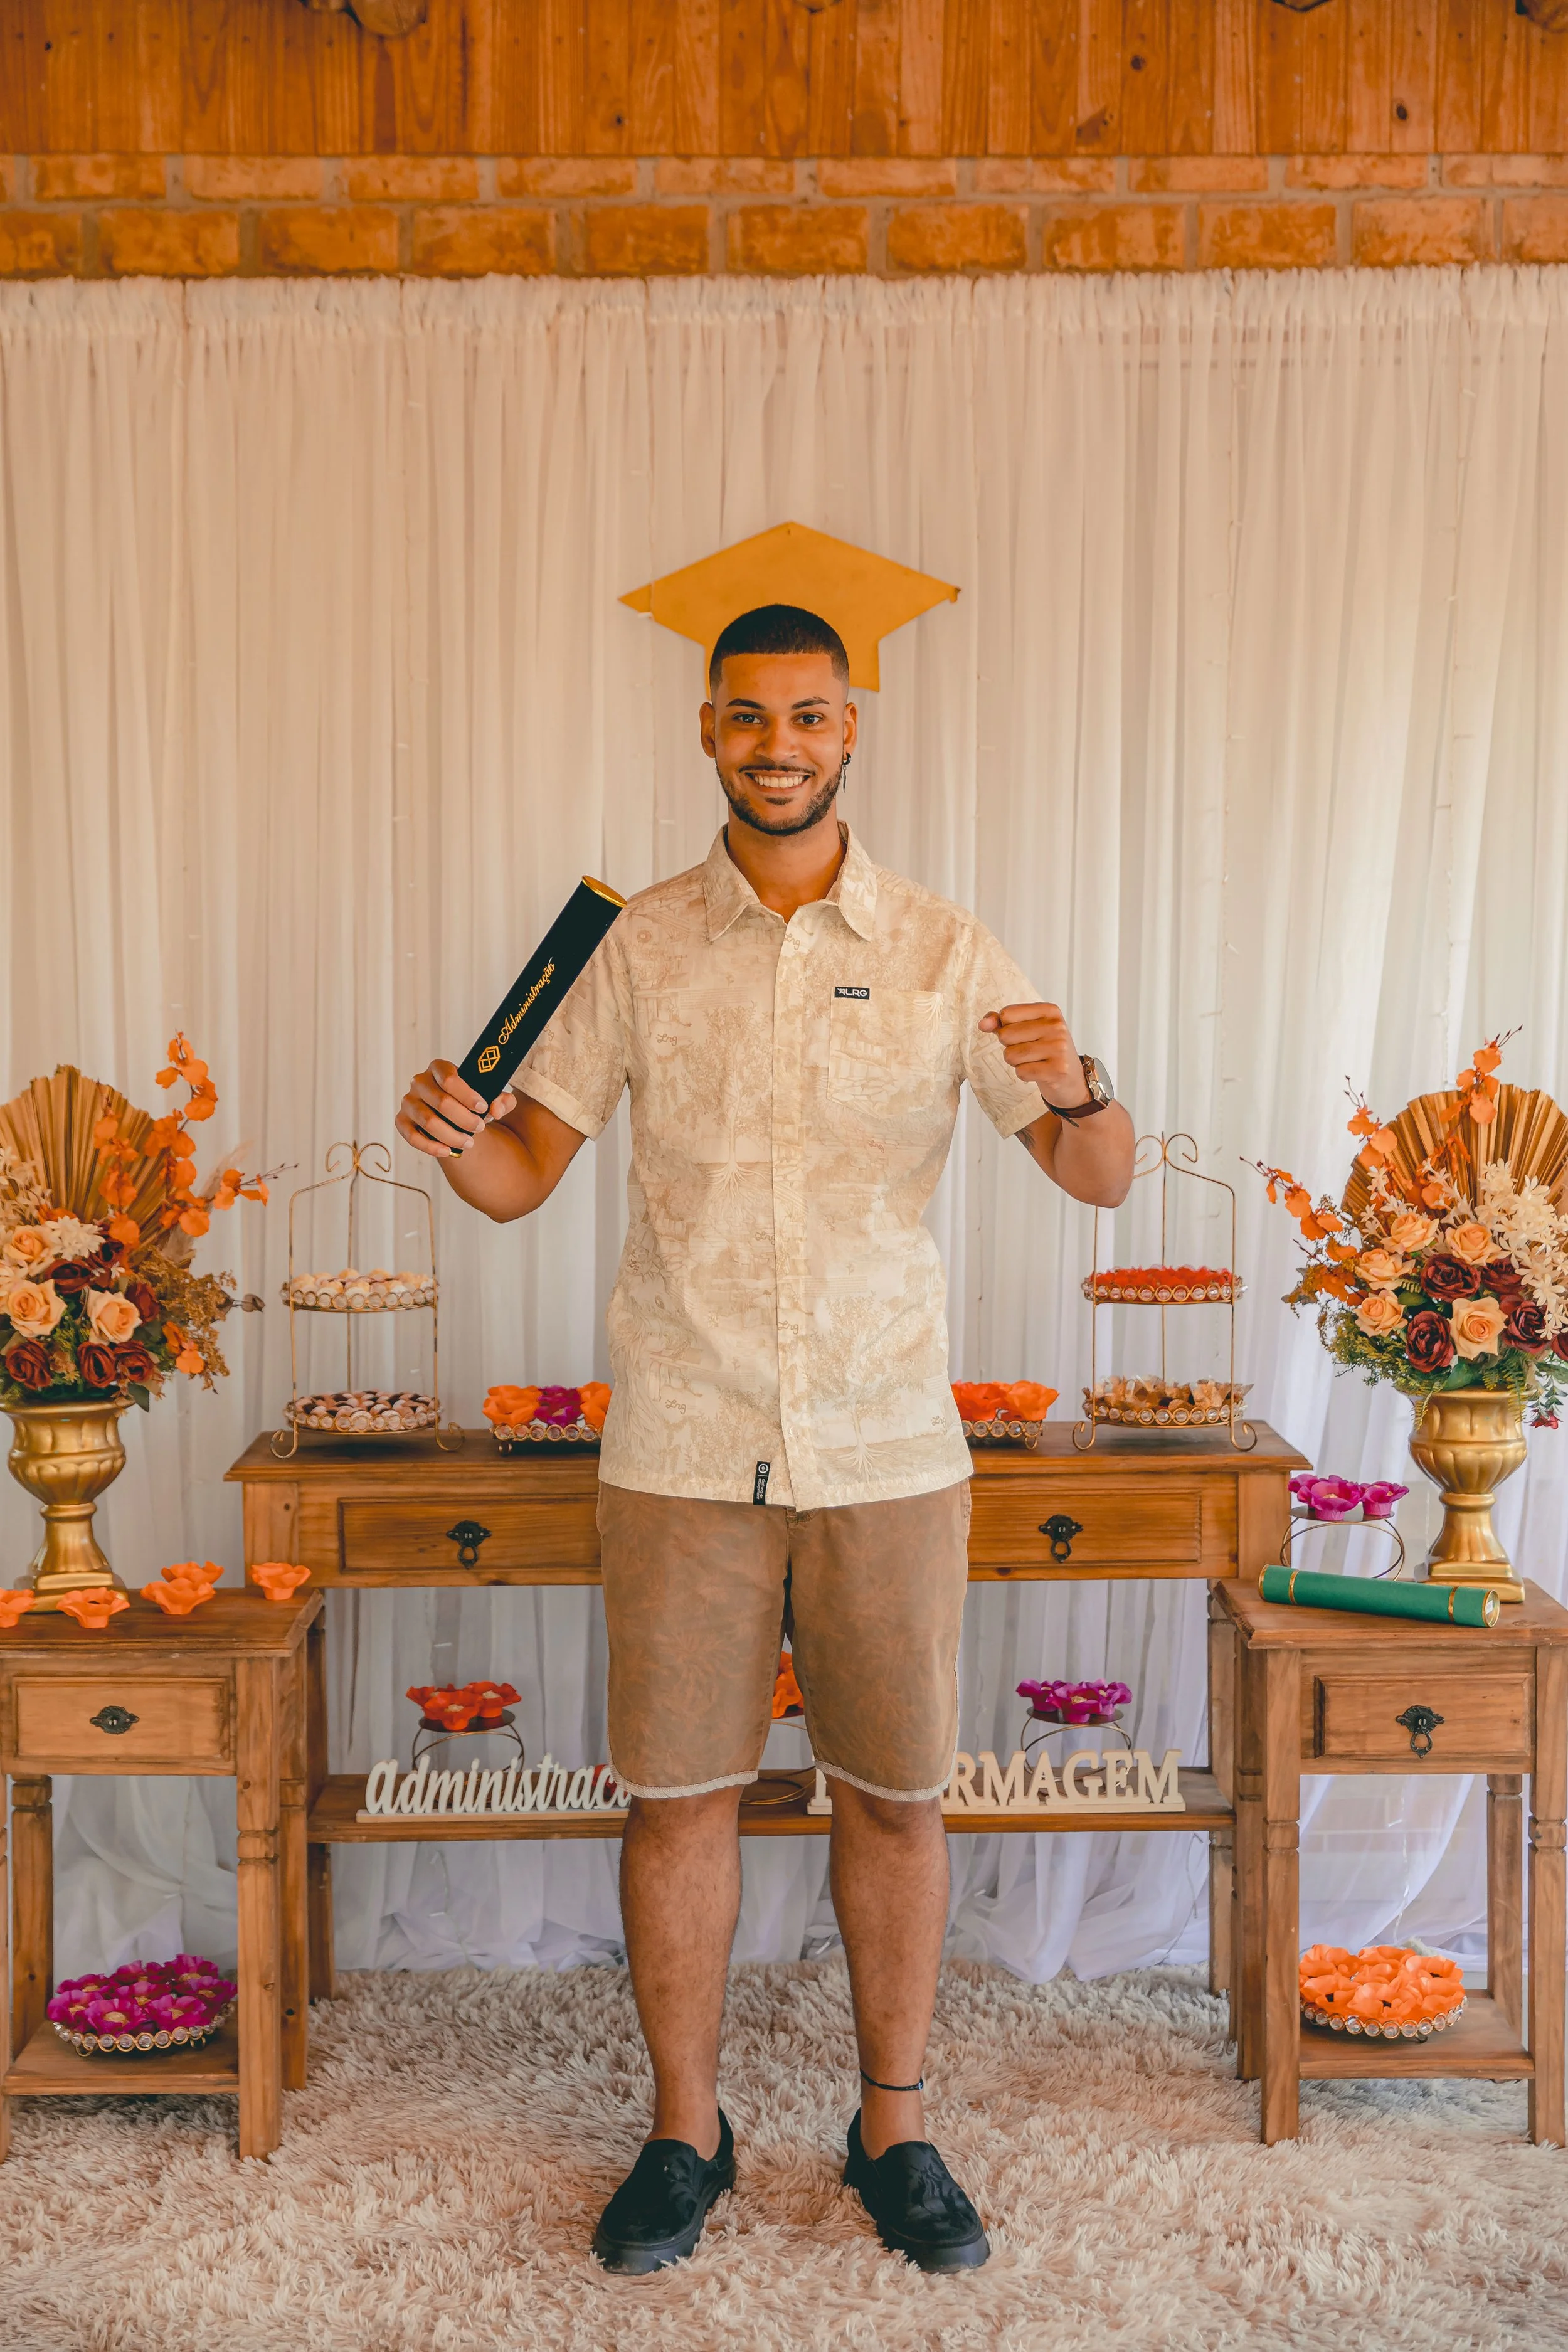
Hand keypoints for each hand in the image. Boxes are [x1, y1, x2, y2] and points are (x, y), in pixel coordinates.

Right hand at [396, 1061, 516, 1158]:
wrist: (452, 1114)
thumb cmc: (470, 1102)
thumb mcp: (490, 1097)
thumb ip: (502, 1100)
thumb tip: (497, 1109)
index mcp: (439, 1068)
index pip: (449, 1079)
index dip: (467, 1095)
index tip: (483, 1107)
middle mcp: (419, 1082)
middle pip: (441, 1102)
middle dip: (464, 1119)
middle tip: (480, 1128)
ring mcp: (408, 1101)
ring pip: (428, 1121)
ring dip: (451, 1135)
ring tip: (469, 1143)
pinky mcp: (401, 1121)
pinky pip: (411, 1136)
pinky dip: (430, 1146)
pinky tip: (447, 1151)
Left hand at [979, 1003, 1086, 1107]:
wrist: (1071, 1080)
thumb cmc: (1045, 1051)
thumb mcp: (1027, 1030)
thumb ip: (1002, 1023)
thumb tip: (983, 1024)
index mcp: (1050, 1011)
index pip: (1007, 1014)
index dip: (1006, 1028)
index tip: (1024, 1034)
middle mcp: (1056, 1026)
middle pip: (1006, 1035)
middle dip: (1010, 1047)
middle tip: (1030, 1051)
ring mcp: (1059, 1048)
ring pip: (1011, 1055)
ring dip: (1016, 1062)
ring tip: (1034, 1061)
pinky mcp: (1057, 1070)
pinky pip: (1021, 1072)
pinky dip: (1024, 1074)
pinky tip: (1039, 1072)